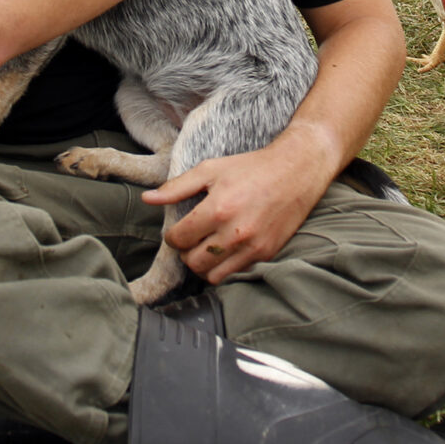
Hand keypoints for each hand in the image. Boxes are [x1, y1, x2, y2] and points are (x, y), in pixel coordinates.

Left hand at [143, 128, 340, 284]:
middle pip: (192, 262)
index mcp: (217, 209)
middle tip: (192, 239)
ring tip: (207, 248)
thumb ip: (177, 187)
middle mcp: (234, 232)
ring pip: (212, 275)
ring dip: (204, 264)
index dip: (173, 236)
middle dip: (186, 252)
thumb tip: (148, 198)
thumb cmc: (251, 167)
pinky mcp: (266, 254)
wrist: (296, 171)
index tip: (179, 230)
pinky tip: (227, 249)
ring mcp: (252, 246)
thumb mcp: (211, 170)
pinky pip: (234, 274)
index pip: (179, 239)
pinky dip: (225, 266)